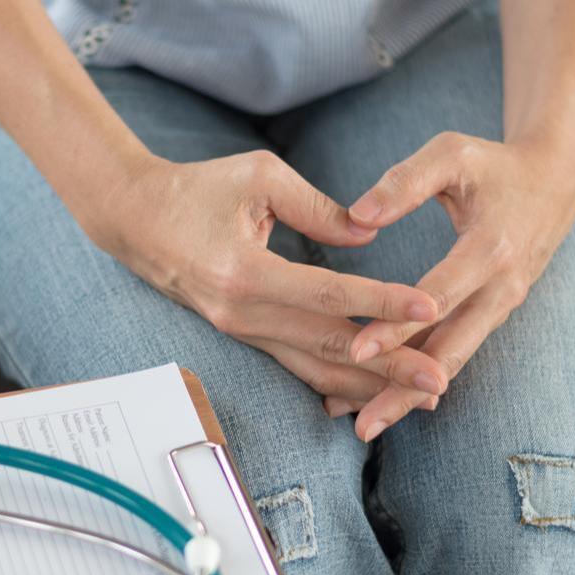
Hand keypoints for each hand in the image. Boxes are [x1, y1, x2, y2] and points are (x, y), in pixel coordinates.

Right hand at [88, 151, 447, 405]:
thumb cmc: (198, 189)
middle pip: (327, 346)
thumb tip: (369, 236)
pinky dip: (335, 381)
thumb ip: (318, 206)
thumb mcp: (259, 175)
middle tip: (439, 381)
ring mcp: (239, 331)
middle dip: (387, 367)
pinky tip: (371, 395)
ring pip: (313, 367)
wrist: (135, 221)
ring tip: (418, 398)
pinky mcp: (242, 335)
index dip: (381, 301)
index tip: (430, 306)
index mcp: (244, 271)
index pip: (327, 294)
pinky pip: (294, 366)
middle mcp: (241, 314)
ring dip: (368, 385)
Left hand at [334, 132, 574, 440]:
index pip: (438, 297)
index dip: (398, 326)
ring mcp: (500, 307)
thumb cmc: (493, 164)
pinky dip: (421, 381)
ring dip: (410, 397)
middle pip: (450, 351)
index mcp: (491, 248)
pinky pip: (455, 353)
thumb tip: (357, 215)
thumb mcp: (451, 154)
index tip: (356, 350)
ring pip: (453, 362)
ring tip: (364, 426)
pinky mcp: (492, 315)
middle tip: (363, 424)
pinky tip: (383, 402)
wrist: (554, 180)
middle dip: (405, 391)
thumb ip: (404, 181)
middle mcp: (501, 289)